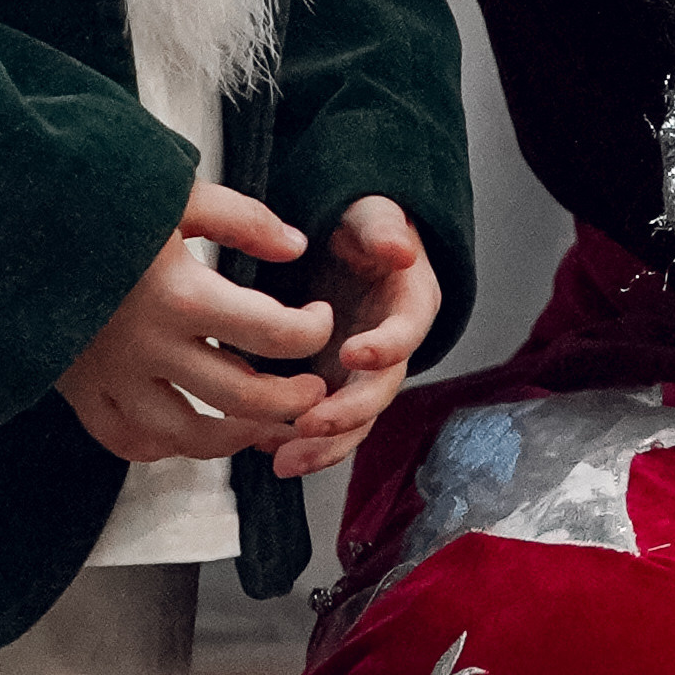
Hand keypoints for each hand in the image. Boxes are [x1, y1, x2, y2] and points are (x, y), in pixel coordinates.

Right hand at [57, 181, 336, 464]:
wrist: (10, 219)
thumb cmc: (98, 196)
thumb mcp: (175, 191)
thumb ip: (241, 219)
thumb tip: (295, 247)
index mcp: (179, 294)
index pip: (271, 334)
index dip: (311, 332)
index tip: (320, 319)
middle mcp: (148, 348)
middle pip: (240, 399)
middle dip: (291, 400)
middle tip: (313, 389)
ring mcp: (111, 378)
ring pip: (187, 438)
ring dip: (237, 437)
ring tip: (264, 420)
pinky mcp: (79, 391)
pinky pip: (128, 443)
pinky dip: (165, 446)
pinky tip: (190, 429)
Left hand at [263, 196, 439, 480]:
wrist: (346, 244)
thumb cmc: (361, 228)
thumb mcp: (373, 215)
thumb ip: (383, 228)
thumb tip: (401, 247)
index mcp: (410, 304)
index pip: (407, 332)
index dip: (384, 347)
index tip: (352, 352)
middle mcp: (391, 348)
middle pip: (379, 391)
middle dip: (346, 414)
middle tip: (309, 424)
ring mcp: (361, 374)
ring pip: (351, 422)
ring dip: (321, 446)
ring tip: (283, 459)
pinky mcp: (331, 386)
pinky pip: (322, 423)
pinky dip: (297, 440)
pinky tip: (263, 445)